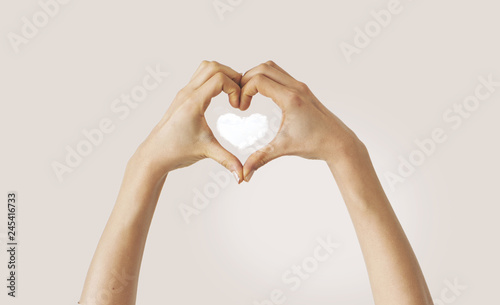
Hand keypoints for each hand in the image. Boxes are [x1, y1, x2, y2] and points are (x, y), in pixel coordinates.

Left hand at [132, 61, 243, 182]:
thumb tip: (243, 176)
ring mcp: (183, 93)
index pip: (220, 79)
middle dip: (232, 76)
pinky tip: (221, 96)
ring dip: (222, 74)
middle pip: (214, 67)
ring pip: (205, 67)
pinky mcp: (182, 96)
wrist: (154, 155)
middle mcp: (187, 93)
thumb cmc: (176, 152)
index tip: (238, 106)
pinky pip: (200, 76)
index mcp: (193, 103)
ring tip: (232, 92)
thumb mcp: (206, 152)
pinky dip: (214, 79)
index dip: (235, 88)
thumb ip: (228, 160)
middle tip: (240, 94)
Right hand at [239, 61, 365, 180]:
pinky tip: (263, 96)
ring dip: (257, 76)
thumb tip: (244, 175)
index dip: (244, 91)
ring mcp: (300, 87)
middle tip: (240, 97)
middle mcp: (296, 88)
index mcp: (290, 99)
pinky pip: (280, 75)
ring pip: (273, 68)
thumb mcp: (283, 149)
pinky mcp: (303, 90)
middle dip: (246, 79)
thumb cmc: (316, 144)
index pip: (259, 81)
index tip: (242, 107)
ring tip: (248, 94)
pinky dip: (267, 79)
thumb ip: (260, 159)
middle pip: (264, 68)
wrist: (339, 143)